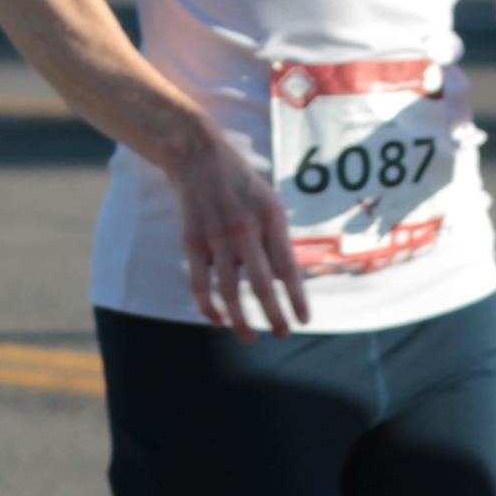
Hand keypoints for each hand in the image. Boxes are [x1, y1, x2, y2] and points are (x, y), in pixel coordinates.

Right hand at [161, 120, 313, 339]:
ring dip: (241, 320)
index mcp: (271, 218)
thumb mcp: (269, 202)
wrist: (198, 156)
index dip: (297, 298)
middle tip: (283, 335)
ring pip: (230, 290)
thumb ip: (277, 239)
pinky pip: (200, 283)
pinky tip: (218, 321)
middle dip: (275, 316)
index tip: (304, 320)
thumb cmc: (240, 184)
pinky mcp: (191, 241)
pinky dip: (209, 307)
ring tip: (249, 338)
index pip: (289, 268)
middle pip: (262, 285)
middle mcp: (246, 228)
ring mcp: (216, 236)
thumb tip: (286, 280)